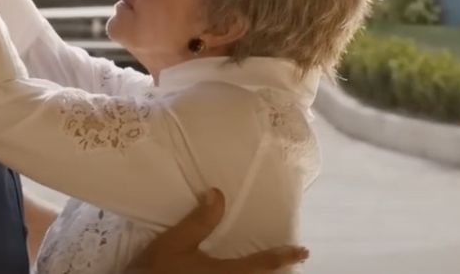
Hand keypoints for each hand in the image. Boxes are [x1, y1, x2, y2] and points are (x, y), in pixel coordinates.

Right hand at [130, 190, 307, 273]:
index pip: (263, 264)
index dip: (284, 256)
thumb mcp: (175, 243)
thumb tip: (219, 194)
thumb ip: (199, 221)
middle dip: (276, 272)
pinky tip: (233, 272)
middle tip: (289, 262)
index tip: (302, 251)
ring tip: (267, 268)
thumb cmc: (157, 271)